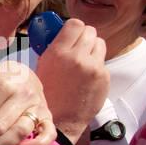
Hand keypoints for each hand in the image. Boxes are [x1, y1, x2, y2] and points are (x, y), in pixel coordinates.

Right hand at [34, 18, 108, 144]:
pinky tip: (85, 78)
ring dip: (92, 48)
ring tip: (83, 61)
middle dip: (84, 37)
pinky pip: (102, 61)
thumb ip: (53, 49)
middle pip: (90, 31)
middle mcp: (77, 58)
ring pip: (100, 43)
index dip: (73, 28)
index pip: (75, 24)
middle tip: (78, 46)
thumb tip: (60, 34)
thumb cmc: (46, 96)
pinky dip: (95, 66)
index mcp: (57, 53)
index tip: (71, 34)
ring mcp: (93, 67)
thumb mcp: (41, 68)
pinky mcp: (104, 77)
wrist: (59, 121)